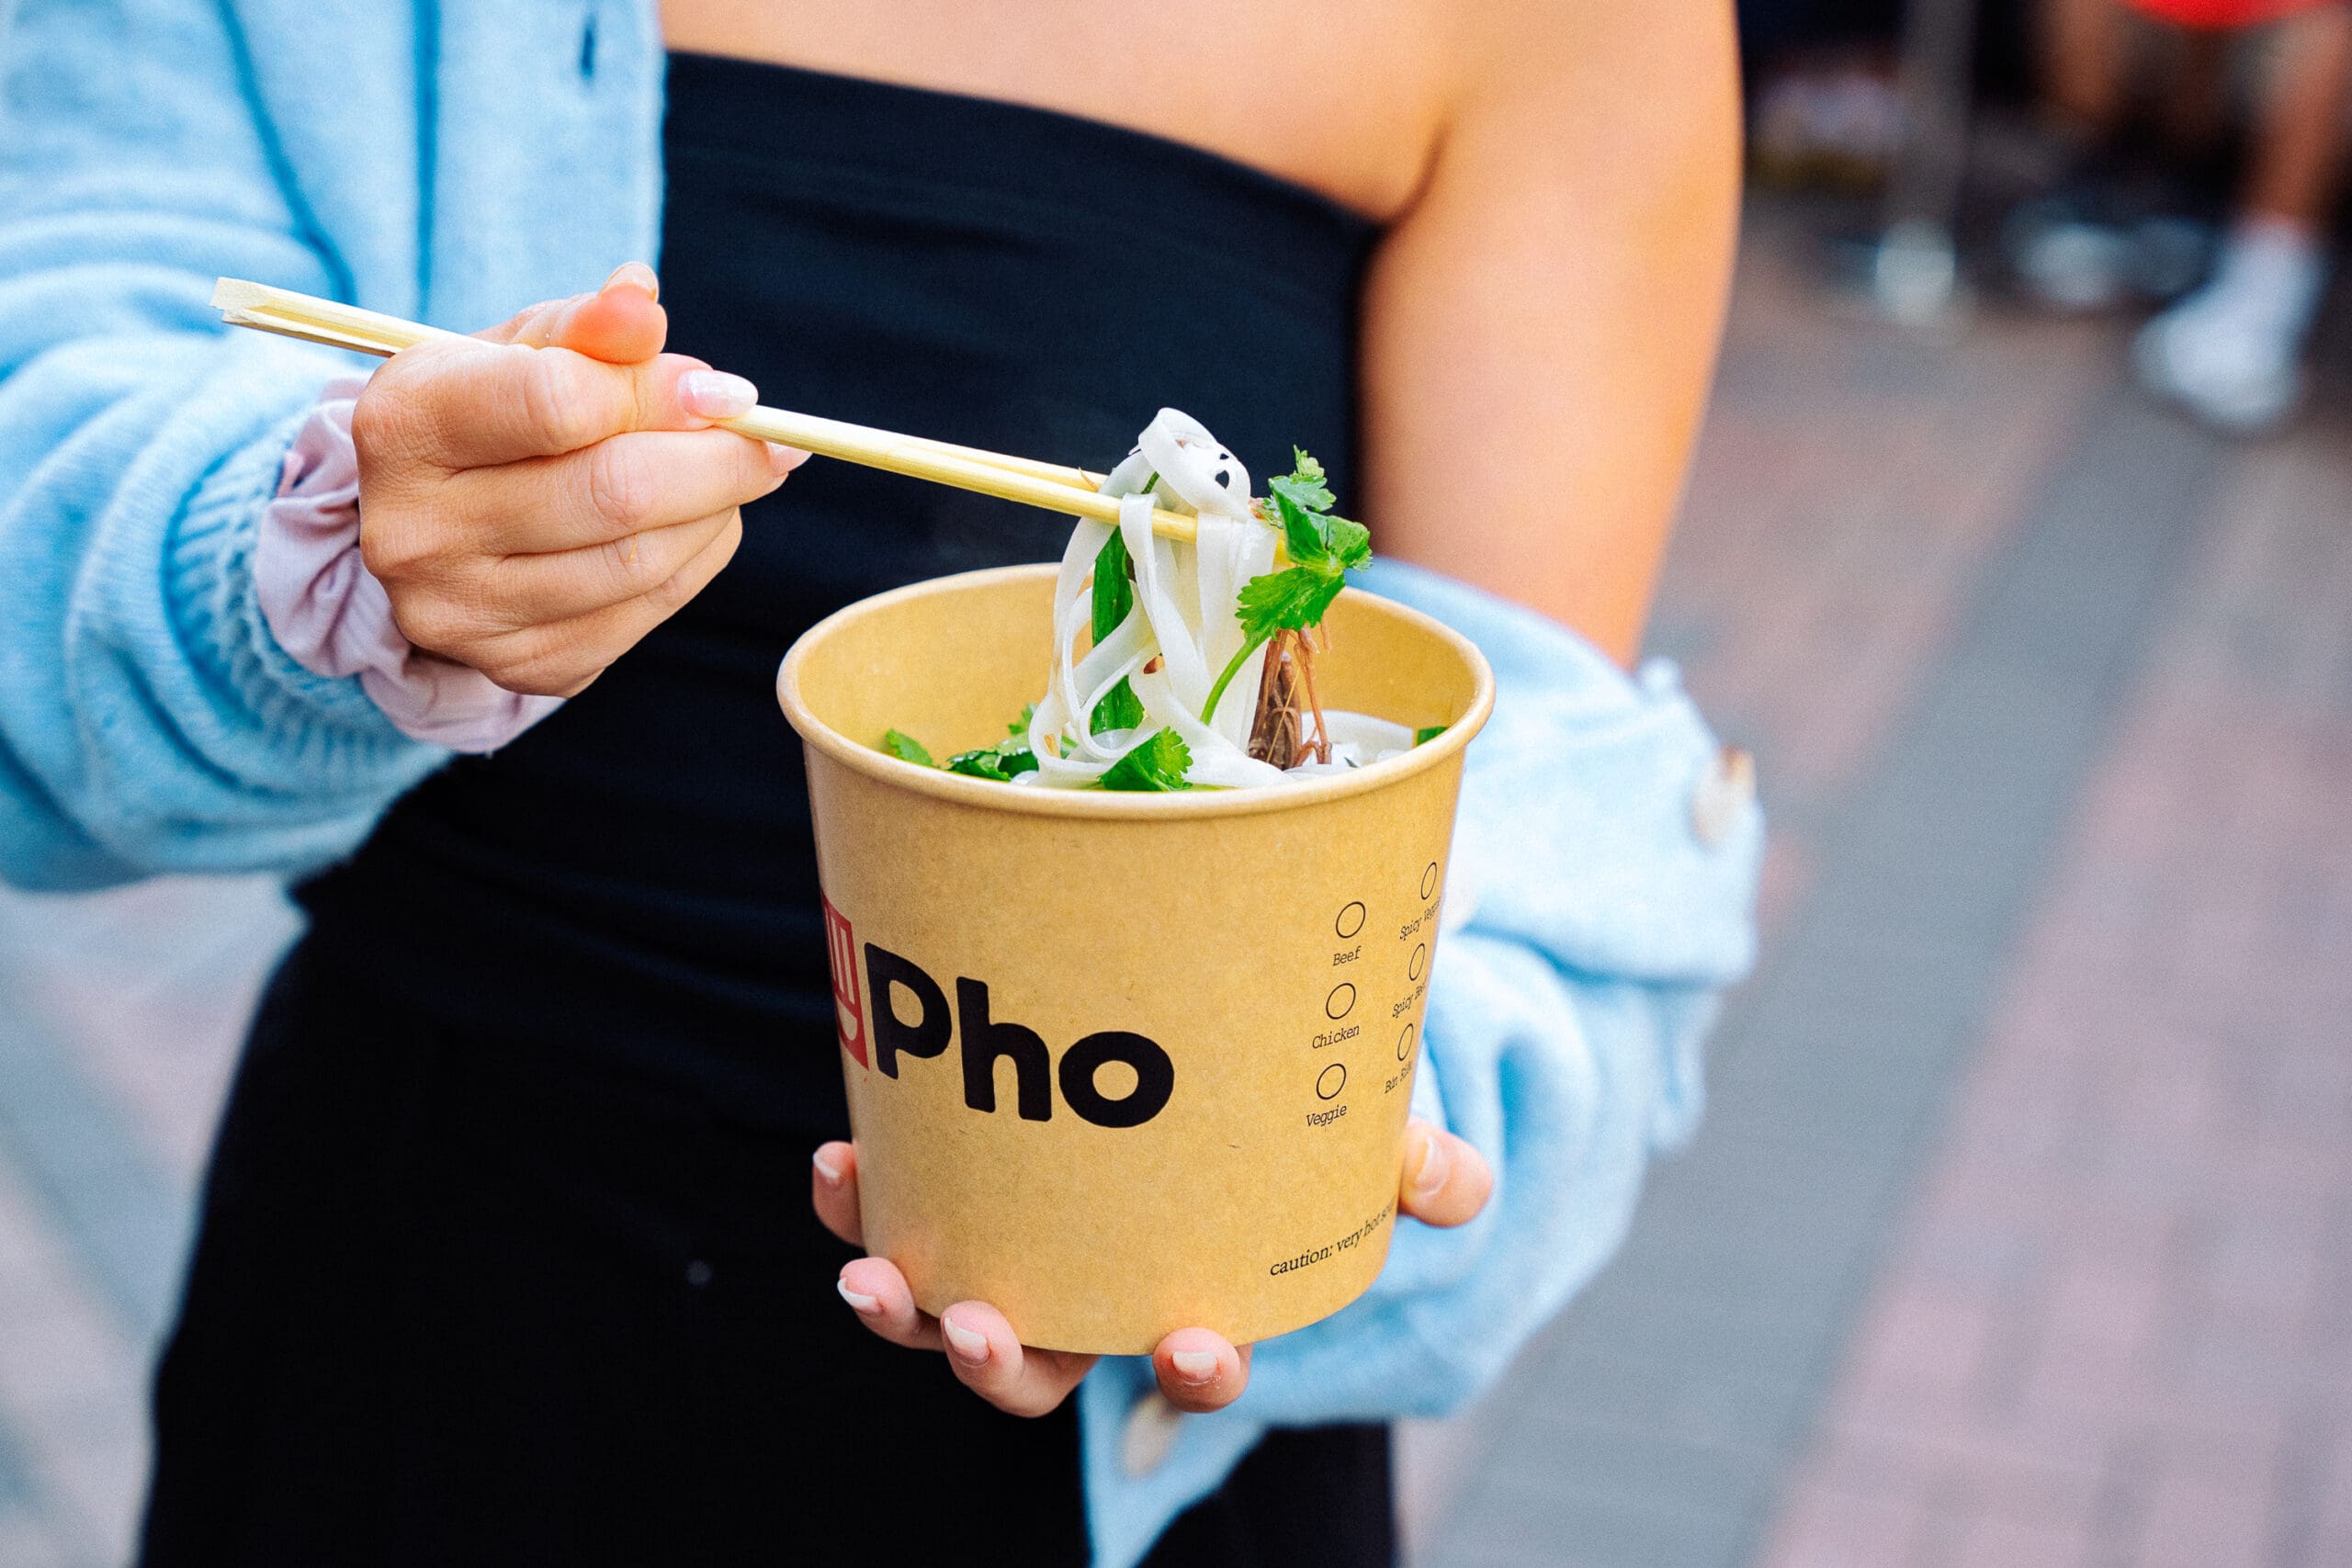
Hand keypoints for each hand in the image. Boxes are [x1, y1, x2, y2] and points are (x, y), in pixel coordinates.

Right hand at [350, 262, 805, 696]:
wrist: (437, 521)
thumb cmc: (493, 413)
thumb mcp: (523, 349)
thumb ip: (588, 323)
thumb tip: (643, 302)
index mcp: (403, 424)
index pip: (558, 403)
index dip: (661, 392)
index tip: (724, 393)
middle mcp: (416, 529)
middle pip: (615, 494)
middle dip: (718, 462)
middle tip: (770, 441)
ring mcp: (464, 612)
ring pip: (642, 561)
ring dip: (716, 511)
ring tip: (734, 475)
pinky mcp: (520, 666)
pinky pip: (648, 611)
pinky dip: (697, 559)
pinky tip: (699, 524)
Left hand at [810, 1118, 1492, 1417]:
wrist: (1206, 1056)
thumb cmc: (1287, 1120)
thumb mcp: (1357, 1142)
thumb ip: (1410, 1165)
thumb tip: (1454, 1181)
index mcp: (1192, 1293)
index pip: (1196, 1361)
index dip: (1195, 1369)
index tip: (1194, 1343)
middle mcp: (1090, 1293)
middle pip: (1037, 1369)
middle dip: (1000, 1365)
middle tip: (982, 1328)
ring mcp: (1015, 1249)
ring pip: (945, 1313)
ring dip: (901, 1305)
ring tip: (872, 1271)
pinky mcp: (958, 1186)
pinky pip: (895, 1216)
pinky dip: (863, 1199)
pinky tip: (846, 1157)